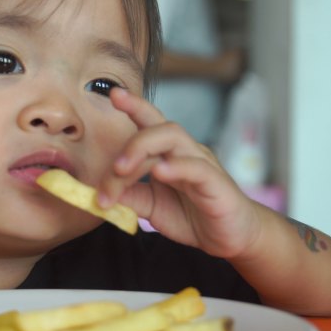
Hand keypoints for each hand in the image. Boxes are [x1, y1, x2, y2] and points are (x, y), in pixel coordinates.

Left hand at [97, 88, 261, 258]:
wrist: (232, 236)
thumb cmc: (192, 215)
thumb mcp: (151, 207)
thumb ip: (128, 196)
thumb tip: (97, 193)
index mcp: (168, 153)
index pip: (149, 122)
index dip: (134, 105)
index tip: (114, 94)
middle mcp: (185, 151)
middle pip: (158, 128)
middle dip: (130, 143)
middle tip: (112, 169)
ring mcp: (202, 164)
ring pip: (175, 138)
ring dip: (143, 150)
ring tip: (122, 170)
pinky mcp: (217, 184)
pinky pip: (197, 168)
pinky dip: (176, 167)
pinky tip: (160, 173)